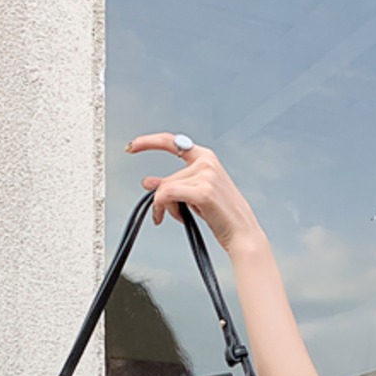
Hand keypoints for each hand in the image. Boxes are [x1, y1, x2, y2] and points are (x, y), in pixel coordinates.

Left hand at [125, 133, 263, 255]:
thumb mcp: (194, 196)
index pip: (173, 142)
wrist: (243, 234)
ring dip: (163, 206)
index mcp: (206, 158)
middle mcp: (207, 162)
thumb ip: (172, 185)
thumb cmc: (223, 217)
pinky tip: (162, 216)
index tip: (132, 146)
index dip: (149, 142)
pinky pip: (168, 194)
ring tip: (175, 217)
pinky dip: (160, 207)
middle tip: (163, 213)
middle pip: (168, 178)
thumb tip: (148, 182)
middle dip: (162, 198)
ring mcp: (206, 175)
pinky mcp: (203, 191)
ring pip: (166, 188)